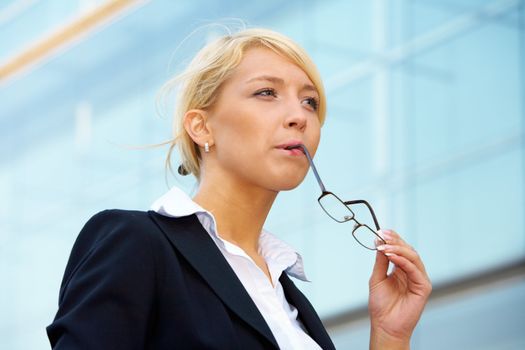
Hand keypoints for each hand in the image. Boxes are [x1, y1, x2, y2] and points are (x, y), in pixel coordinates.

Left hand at [368, 229, 431, 348]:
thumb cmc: (381, 305)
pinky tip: (391, 255)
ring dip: (398, 249)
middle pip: (408, 250)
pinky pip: (414, 269)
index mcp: (401, 268)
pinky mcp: (423, 286)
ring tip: (384, 247)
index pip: (400, 248)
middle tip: (383, 235)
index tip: (381, 231)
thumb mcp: (377, 277)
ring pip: (413, 257)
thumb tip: (379, 241)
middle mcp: (412, 272)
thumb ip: (380, 260)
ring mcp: (419, 278)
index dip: (393, 238)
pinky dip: (403, 260)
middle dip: (395, 241)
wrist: (385, 324)